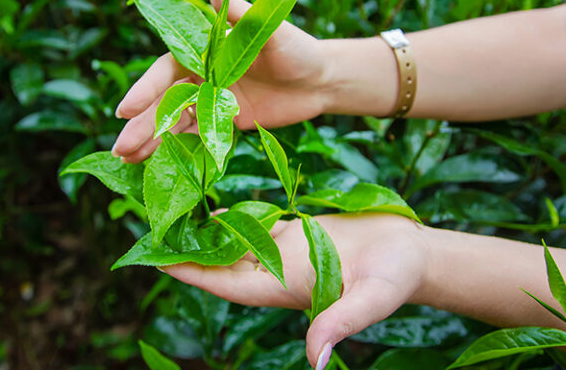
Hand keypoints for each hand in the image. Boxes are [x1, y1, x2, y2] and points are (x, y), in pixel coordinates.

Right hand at [112, 0, 330, 162]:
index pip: (167, 70)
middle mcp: (202, 74)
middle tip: (119, 148)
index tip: (125, 110)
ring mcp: (211, 100)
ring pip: (174, 121)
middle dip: (142, 124)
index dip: (145, 89)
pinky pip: (195, 136)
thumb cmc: (297, 48)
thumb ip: (240, 10)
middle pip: (164, 100)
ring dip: (151, 140)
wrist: (322, 80)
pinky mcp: (224, 122)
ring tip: (127, 160)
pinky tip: (152, 163)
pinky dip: (174, 148)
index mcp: (205, 50)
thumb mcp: (270, 28)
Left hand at [160, 213, 429, 368]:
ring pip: (235, 246)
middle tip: (151, 231)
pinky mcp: (297, 235)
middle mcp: (278, 273)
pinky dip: (233, 220)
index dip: (195, 274)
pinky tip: (212, 210)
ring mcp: (285, 254)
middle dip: (188, 252)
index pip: (229, 286)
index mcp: (287, 288)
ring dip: (205, 236)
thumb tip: (317, 359)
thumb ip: (342, 322)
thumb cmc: (397, 277)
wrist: (414, 255)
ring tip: (171, 216)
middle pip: (223, 266)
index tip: (160, 260)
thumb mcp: (372, 299)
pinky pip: (255, 228)